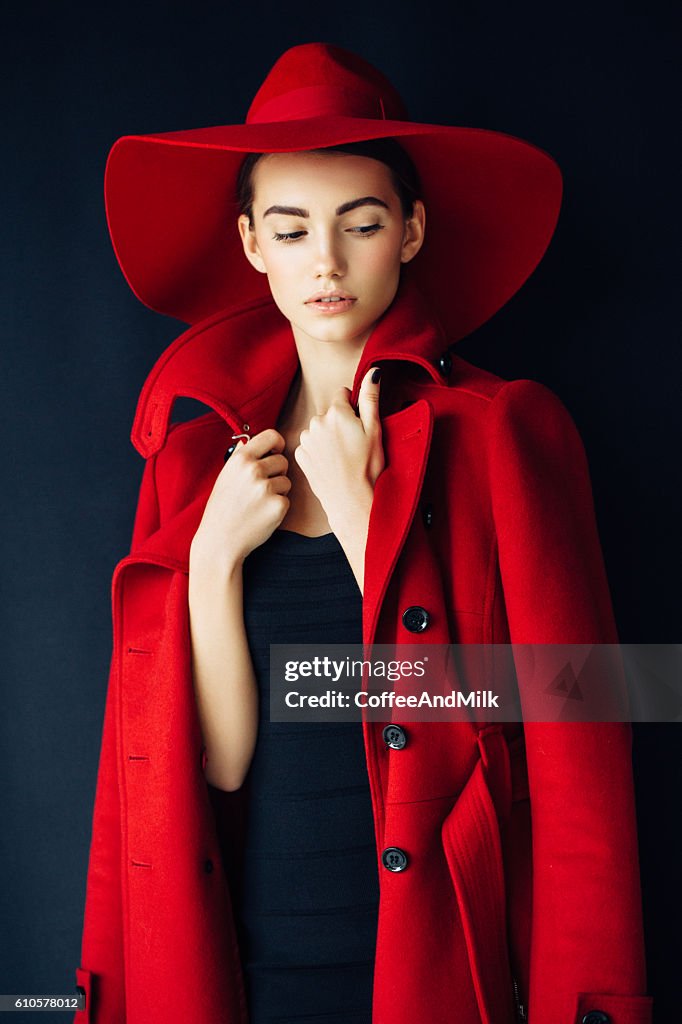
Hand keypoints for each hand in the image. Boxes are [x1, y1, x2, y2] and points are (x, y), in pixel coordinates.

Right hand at [190, 428, 290, 571]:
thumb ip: (240, 457)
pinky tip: (262, 515)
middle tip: (262, 488)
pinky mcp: (277, 506)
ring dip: (278, 491)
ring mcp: (266, 488)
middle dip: (277, 473)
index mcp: (240, 459)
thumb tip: (250, 439)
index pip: (271, 435)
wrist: (220, 540)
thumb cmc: (222, 508)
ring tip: (258, 504)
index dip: (277, 443)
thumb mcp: (225, 477)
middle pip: (282, 460)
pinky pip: (287, 500)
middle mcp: (253, 470)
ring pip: (286, 481)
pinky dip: (278, 508)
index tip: (276, 452)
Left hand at [294, 366, 384, 536]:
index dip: (354, 409)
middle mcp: (316, 422)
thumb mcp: (375, 430)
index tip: (359, 427)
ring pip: (319, 429)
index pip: (343, 394)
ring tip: (343, 457)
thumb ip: (371, 397)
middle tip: (353, 445)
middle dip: (340, 423)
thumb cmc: (368, 468)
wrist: (352, 502)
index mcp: (336, 412)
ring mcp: (306, 440)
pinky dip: (319, 451)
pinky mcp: (300, 456)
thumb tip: (373, 371)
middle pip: (330, 413)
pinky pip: (310, 445)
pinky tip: (331, 464)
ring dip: (328, 437)